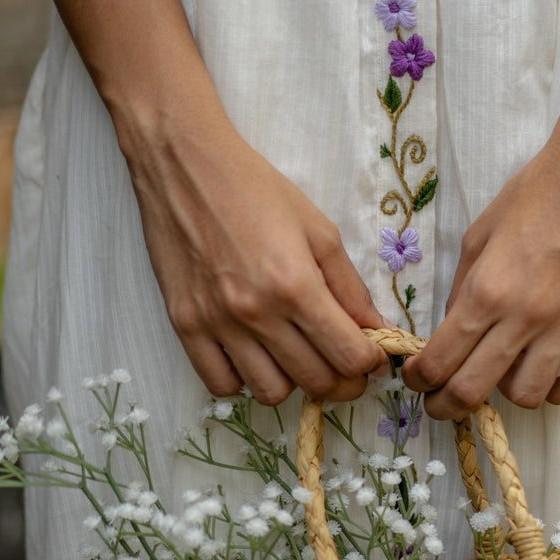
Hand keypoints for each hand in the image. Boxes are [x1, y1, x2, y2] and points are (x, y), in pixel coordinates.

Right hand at [126, 109, 383, 405]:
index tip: (371, 355)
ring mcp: (217, 323)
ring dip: (294, 382)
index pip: (349, 356)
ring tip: (296, 354)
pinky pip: (221, 384)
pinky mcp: (184, 325)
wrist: (184, 166)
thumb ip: (350, 287)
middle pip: (316, 382)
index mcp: (296, 285)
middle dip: (341, 379)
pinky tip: (254, 355)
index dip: (369, 363)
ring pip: (271, 393)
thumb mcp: (319, 230)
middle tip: (342, 360)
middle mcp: (256, 312)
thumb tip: (375, 330)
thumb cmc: (256, 190)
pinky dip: (244, 379)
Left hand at [401, 123, 559, 419]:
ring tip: (502, 377)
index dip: (419, 380)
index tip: (416, 379)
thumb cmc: (537, 193)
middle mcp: (525, 315)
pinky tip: (549, 379)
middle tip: (441, 402)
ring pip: (527, 395)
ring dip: (506, 395)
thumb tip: (452, 332)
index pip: (440, 360)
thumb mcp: (480, 234)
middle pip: (473, 390)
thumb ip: (463, 289)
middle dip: (446, 404)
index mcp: (487, 289)